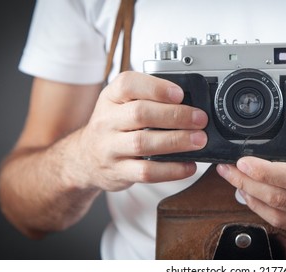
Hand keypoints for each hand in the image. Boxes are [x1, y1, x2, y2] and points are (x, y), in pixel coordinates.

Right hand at [71, 71, 207, 190]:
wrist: (85, 158)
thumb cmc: (113, 126)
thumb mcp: (121, 104)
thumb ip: (148, 98)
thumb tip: (190, 102)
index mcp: (110, 98)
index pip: (128, 84)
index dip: (156, 88)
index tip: (180, 94)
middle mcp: (107, 121)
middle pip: (140, 114)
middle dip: (175, 115)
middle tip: (200, 119)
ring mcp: (110, 148)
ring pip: (143, 143)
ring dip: (176, 141)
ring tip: (199, 140)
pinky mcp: (119, 172)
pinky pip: (146, 172)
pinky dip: (171, 170)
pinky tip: (188, 165)